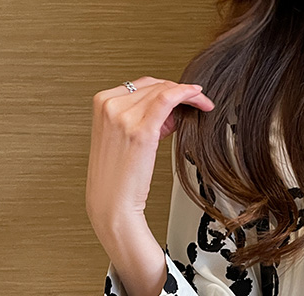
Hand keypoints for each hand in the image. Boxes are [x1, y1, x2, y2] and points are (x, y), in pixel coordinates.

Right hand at [86, 77, 214, 232]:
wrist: (112, 202)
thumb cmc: (119, 178)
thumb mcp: (125, 140)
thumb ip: (143, 121)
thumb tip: (170, 113)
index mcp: (102, 103)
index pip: (139, 85)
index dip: (165, 88)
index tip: (182, 95)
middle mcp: (110, 105)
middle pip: (152, 85)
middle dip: (178, 91)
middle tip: (197, 101)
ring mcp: (123, 115)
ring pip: (162, 90)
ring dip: (186, 94)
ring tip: (201, 105)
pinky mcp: (141, 130)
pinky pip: (168, 99)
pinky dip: (186, 94)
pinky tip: (198, 97)